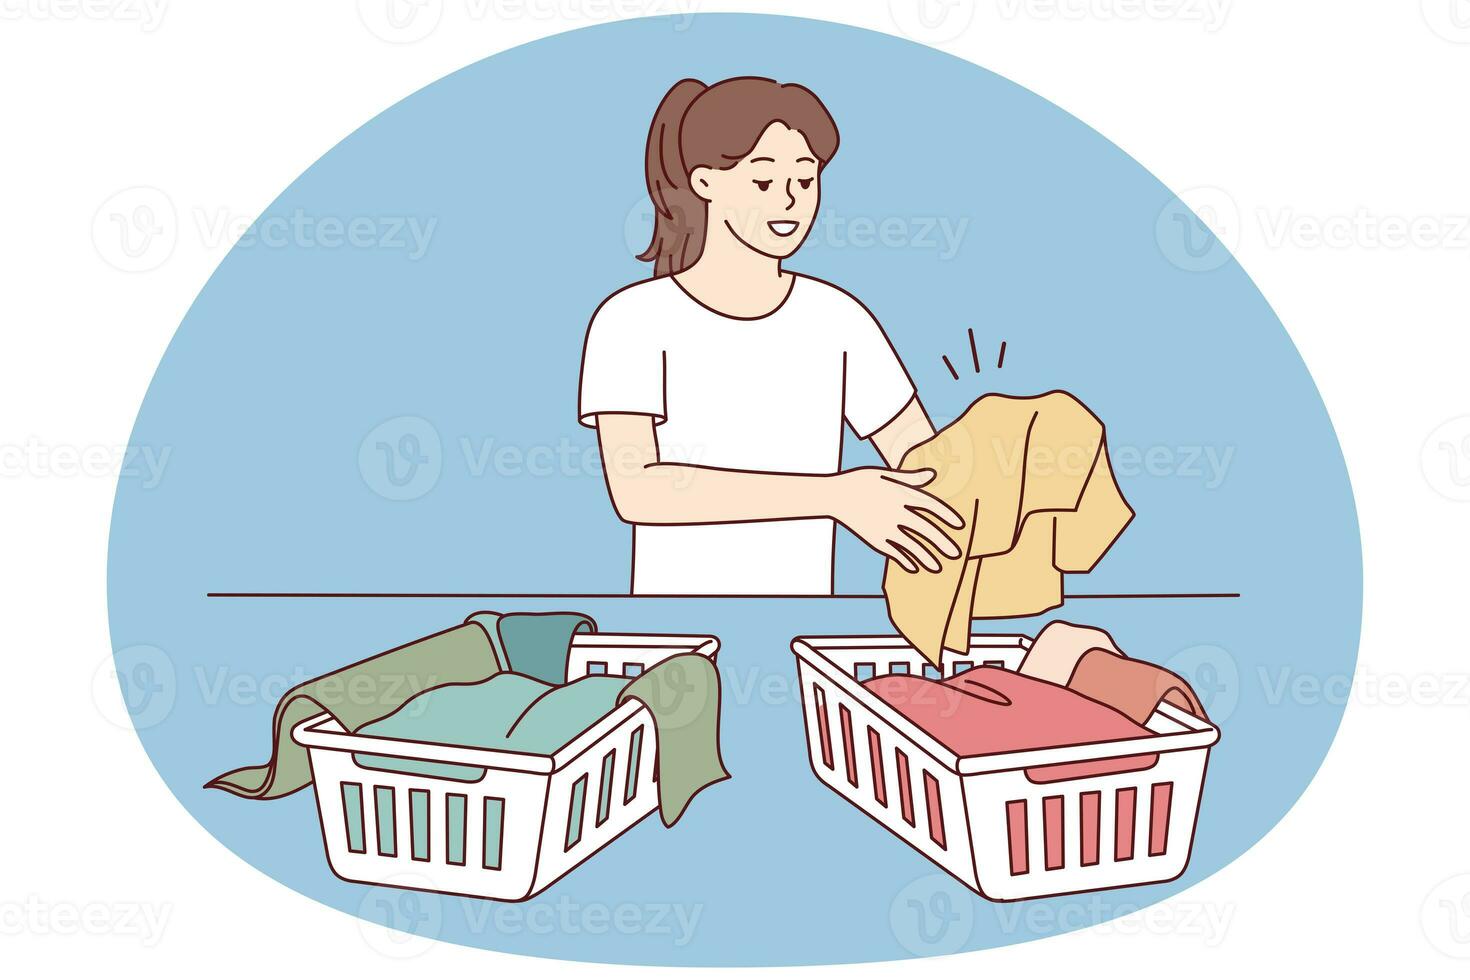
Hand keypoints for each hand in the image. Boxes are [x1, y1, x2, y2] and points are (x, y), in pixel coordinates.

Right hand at [830, 467, 965, 572]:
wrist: (834, 495)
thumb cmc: (860, 481)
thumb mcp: (886, 474)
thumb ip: (910, 478)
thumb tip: (932, 475)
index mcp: (901, 494)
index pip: (931, 506)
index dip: (947, 515)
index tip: (960, 525)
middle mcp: (896, 512)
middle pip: (926, 529)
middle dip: (943, 542)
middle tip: (957, 553)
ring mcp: (885, 527)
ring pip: (911, 545)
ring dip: (926, 557)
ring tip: (938, 567)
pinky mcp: (874, 539)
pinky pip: (893, 552)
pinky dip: (904, 560)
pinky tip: (914, 568)